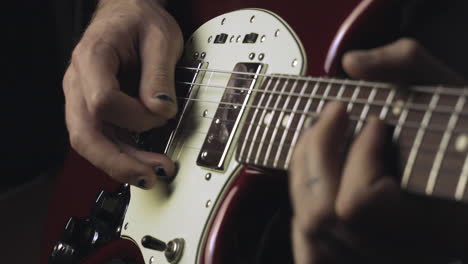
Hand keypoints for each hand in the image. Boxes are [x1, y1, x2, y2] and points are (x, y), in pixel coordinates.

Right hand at [63, 0, 182, 187]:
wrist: (127, 14)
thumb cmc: (139, 21)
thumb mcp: (160, 38)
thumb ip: (160, 74)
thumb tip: (161, 110)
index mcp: (92, 58)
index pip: (103, 100)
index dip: (136, 115)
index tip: (163, 113)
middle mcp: (79, 82)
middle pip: (85, 133)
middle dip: (118, 161)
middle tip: (148, 176)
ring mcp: (83, 98)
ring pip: (91, 143)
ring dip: (121, 164)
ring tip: (152, 175)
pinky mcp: (94, 110)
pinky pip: (102, 139)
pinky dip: (122, 155)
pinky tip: (142, 164)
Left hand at [290, 38, 466, 262]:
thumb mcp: (450, 100)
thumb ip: (407, 66)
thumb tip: (353, 62)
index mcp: (427, 225)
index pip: (358, 203)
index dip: (361, 156)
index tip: (378, 121)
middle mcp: (394, 249)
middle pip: (322, 215)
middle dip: (317, 150)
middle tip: (335, 112)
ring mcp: (374, 256)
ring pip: (311, 227)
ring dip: (303, 171)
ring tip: (320, 135)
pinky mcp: (363, 254)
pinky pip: (312, 247)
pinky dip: (303, 206)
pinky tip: (315, 176)